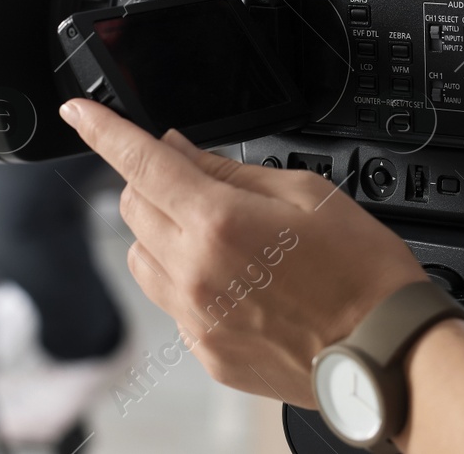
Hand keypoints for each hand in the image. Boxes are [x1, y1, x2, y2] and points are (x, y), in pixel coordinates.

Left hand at [58, 98, 426, 407]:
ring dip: (163, 233)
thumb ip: (230, 170)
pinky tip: (237, 279)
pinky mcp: (204, 349)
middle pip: (131, 208)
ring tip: (224, 238)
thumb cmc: (361, 271)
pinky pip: (168, 300)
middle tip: (201, 184)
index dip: (102, 130)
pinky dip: (185, 278)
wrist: (385, 350)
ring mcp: (195, 316)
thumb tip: (179, 152)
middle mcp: (195, 272)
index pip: (139, 163)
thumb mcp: (306, 193)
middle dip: (153, 183)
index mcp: (219, 222)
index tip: (78, 112)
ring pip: (140, 255)